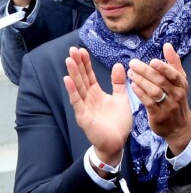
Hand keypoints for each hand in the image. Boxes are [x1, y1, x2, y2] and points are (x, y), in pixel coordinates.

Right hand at [64, 47, 131, 164]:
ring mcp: (84, 107)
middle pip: (81, 78)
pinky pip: (77, 102)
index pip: (89, 75)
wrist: (117, 143)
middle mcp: (88, 99)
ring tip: (68, 59)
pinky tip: (67, 79)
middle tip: (72, 49)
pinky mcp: (83, 116)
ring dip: (73, 73)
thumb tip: (118, 64)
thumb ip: (118, 83)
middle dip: (77, 64)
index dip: (85, 63)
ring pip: (78, 87)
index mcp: (96, 94)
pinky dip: (72, 91)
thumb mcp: (121, 99)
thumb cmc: (118, 122)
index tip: (82, 49)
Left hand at [127, 42, 190, 154]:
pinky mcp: (159, 115)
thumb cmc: (177, 99)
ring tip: (130, 73)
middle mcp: (177, 94)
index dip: (163, 67)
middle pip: (161, 81)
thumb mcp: (180, 81)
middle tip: (133, 63)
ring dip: (141, 81)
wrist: (180, 126)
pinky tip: (133, 86)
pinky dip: (140, 93)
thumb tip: (167, 45)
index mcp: (181, 84)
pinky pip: (148, 102)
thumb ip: (173, 63)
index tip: (152, 61)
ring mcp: (168, 106)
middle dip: (146, 71)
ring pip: (154, 91)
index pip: (173, 74)